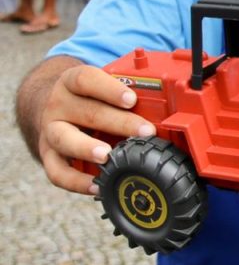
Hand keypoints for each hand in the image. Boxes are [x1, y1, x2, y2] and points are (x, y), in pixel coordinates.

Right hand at [38, 64, 156, 194]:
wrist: (56, 108)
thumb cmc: (90, 98)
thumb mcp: (103, 89)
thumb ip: (126, 96)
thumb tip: (164, 112)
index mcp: (72, 82)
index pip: (86, 80)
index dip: (109, 89)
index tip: (132, 99)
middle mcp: (58, 105)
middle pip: (86, 112)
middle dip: (119, 122)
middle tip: (145, 131)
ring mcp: (50, 131)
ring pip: (64, 139)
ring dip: (87, 148)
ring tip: (107, 156)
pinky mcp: (48, 156)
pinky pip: (57, 172)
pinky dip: (76, 182)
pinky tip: (98, 185)